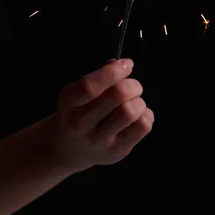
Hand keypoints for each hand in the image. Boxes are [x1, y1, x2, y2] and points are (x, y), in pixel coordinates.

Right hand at [50, 59, 153, 173]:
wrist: (70, 149)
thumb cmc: (77, 113)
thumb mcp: (76, 92)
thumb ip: (97, 77)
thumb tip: (119, 64)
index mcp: (69, 103)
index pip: (91, 86)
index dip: (113, 72)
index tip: (126, 64)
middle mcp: (81, 124)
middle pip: (117, 96)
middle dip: (131, 84)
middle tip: (132, 86)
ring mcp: (100, 140)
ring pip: (131, 111)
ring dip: (138, 101)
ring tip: (133, 101)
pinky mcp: (117, 150)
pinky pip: (143, 126)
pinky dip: (145, 115)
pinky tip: (137, 115)